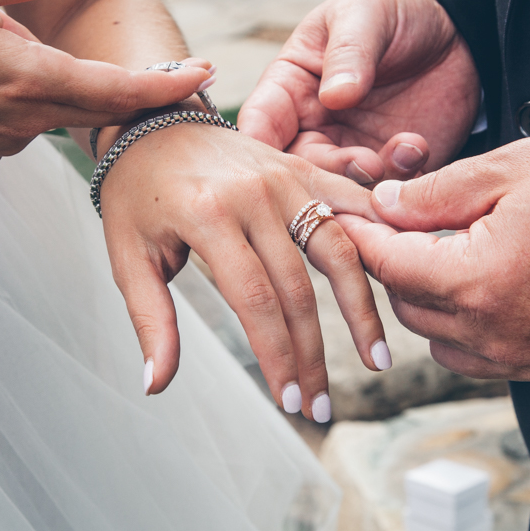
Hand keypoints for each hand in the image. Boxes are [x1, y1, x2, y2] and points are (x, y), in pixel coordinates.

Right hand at [0, 0, 211, 168]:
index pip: (122, 90)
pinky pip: (21, 127)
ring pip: (56, 113)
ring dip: (56, 84)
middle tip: (172, 73)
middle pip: (102, 110)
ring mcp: (2, 145)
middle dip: (140, 93)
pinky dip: (19, 102)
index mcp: (30, 79)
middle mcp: (24, 121)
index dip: (170, 86)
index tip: (208, 76)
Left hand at [99, 122, 389, 421]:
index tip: (288, 400)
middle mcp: (255, 194)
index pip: (256, 301)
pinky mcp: (303, 170)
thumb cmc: (136, 195)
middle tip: (321, 407)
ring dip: (362, 311)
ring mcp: (285, 178)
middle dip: (313, 356)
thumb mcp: (129, 257)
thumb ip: (150, 320)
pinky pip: (352, 206)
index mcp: (209, 215)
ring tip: (375, 360)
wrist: (152, 123)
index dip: (277, 357)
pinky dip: (379, 241)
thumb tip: (156, 384)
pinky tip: (400, 279)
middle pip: (300, 290)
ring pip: (340, 251)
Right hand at [239, 0, 480, 184]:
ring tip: (399, 153)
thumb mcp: (368, 13)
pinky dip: (401, 178)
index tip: (272, 165)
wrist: (454, 26)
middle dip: (326, 173)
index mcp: (290, 85)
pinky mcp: (390, 164)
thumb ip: (349, 50)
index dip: (259, 148)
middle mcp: (313, 124)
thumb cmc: (394, 8)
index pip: (262, 121)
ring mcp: (351, 148)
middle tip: (364, 162)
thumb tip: (335, 95)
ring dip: (366, 180)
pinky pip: (386, 187)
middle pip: (297, 167)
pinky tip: (417, 147)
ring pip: (340, 186)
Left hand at [337, 131, 529, 383]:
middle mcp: (496, 333)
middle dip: (397, 266)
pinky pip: (485, 359)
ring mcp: (527, 358)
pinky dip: (470, 329)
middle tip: (403, 227)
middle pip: (408, 307)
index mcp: (477, 280)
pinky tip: (489, 287)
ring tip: (452, 255)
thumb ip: (434, 194)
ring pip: (441, 341)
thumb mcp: (508, 169)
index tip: (344, 217)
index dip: (362, 237)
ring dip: (431, 302)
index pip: (389, 266)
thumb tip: (383, 207)